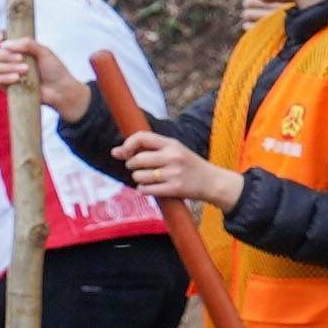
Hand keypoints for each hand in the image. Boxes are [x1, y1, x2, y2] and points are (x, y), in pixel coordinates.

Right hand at [0, 32, 85, 116]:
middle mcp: (11, 60)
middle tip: (21, 58)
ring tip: (26, 70)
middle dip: (6, 55)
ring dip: (10, 67)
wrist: (59, 89)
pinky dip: (7, 78)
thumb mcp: (44, 52)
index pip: (1, 39)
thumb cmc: (54, 70)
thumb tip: (5, 43)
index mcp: (19, 49)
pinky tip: (18, 79)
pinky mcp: (7, 86)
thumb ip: (27, 43)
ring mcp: (8, 73)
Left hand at [130, 137, 245, 213]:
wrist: (212, 182)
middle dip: (132, 166)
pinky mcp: (175, 188)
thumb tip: (114, 152)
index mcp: (172, 143)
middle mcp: (173, 156)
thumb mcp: (172, 151)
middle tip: (139, 169)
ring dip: (138, 179)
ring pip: (138, 176)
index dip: (127, 145)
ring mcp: (174, 173)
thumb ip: (146, 149)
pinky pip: (145, 190)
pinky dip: (143, 190)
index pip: (141, 137)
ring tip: (149, 179)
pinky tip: (152, 188)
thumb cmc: (187, 165)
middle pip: (136, 160)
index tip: (125, 153)